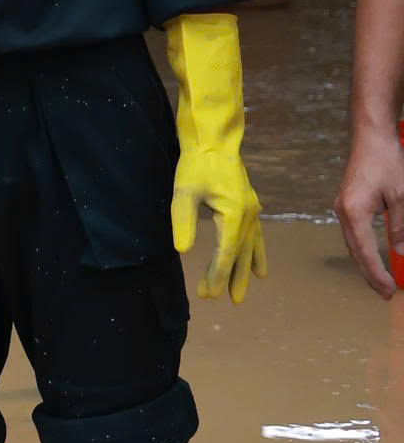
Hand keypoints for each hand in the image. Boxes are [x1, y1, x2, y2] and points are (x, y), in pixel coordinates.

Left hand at [174, 143, 266, 302]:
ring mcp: (252, 211)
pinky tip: (260, 270)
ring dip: (245, 271)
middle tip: (225, 301)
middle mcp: (248, 216)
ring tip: (240, 294)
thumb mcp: (184, 191)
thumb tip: (183, 251)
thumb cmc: (196, 164)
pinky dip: (257, 254)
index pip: (225, 252)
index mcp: (234, 213)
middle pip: (241, 254)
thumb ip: (183, 220)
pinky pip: (256, 237)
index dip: (217, 274)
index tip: (207, 294)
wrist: (214, 141)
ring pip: (250, 248)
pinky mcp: (248, 206)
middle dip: (231, 278)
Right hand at [336, 124, 403, 296]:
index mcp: (354, 213)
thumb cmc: (387, 163)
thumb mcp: (401, 197)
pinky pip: (355, 233)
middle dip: (370, 273)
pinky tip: (373, 255)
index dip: (378, 273)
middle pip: (355, 251)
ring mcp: (343, 207)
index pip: (366, 252)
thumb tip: (400, 252)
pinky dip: (364, 249)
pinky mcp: (348, 203)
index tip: (389, 291)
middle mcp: (343, 212)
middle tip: (385, 293)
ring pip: (353, 243)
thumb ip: (400, 227)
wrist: (371, 138)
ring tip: (380, 279)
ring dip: (366, 262)